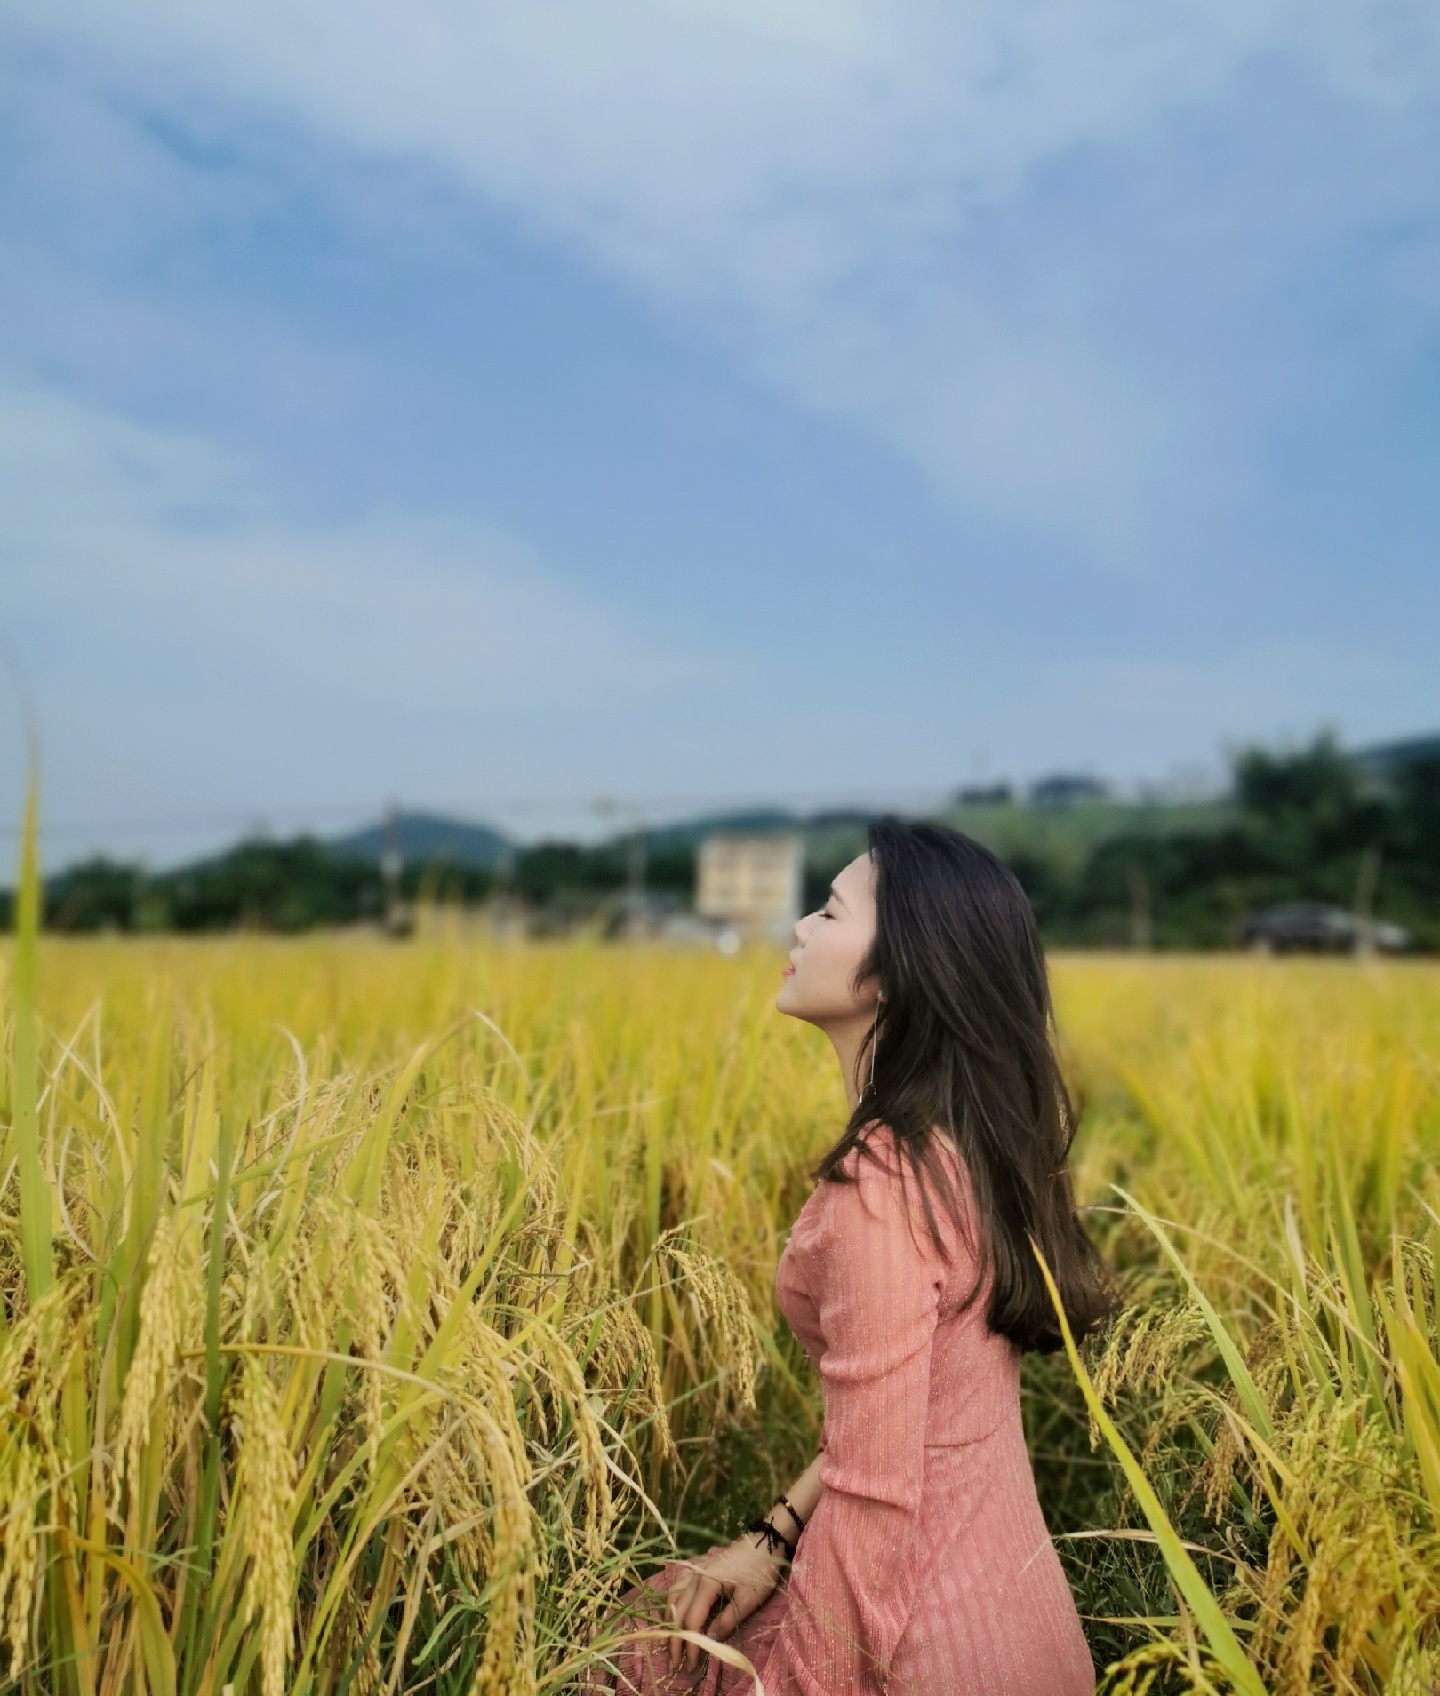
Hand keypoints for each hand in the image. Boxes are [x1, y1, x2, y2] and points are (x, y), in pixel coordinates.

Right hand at [665, 1532, 784, 1675]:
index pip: (692, 1620)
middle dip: (674, 1639)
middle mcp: (695, 1576)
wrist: (765, 1542)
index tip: (691, 1666)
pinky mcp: (699, 1568)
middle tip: (674, 1662)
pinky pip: (678, 1585)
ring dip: (670, 1621)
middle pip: (677, 1611)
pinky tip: (674, 1610)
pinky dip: (673, 1601)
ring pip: (673, 1597)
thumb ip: (727, 1621)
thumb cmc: (760, 1571)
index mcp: (707, 1584)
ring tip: (670, 1641)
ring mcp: (695, 1570)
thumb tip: (709, 1641)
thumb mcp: (748, 1600)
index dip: (690, 1645)